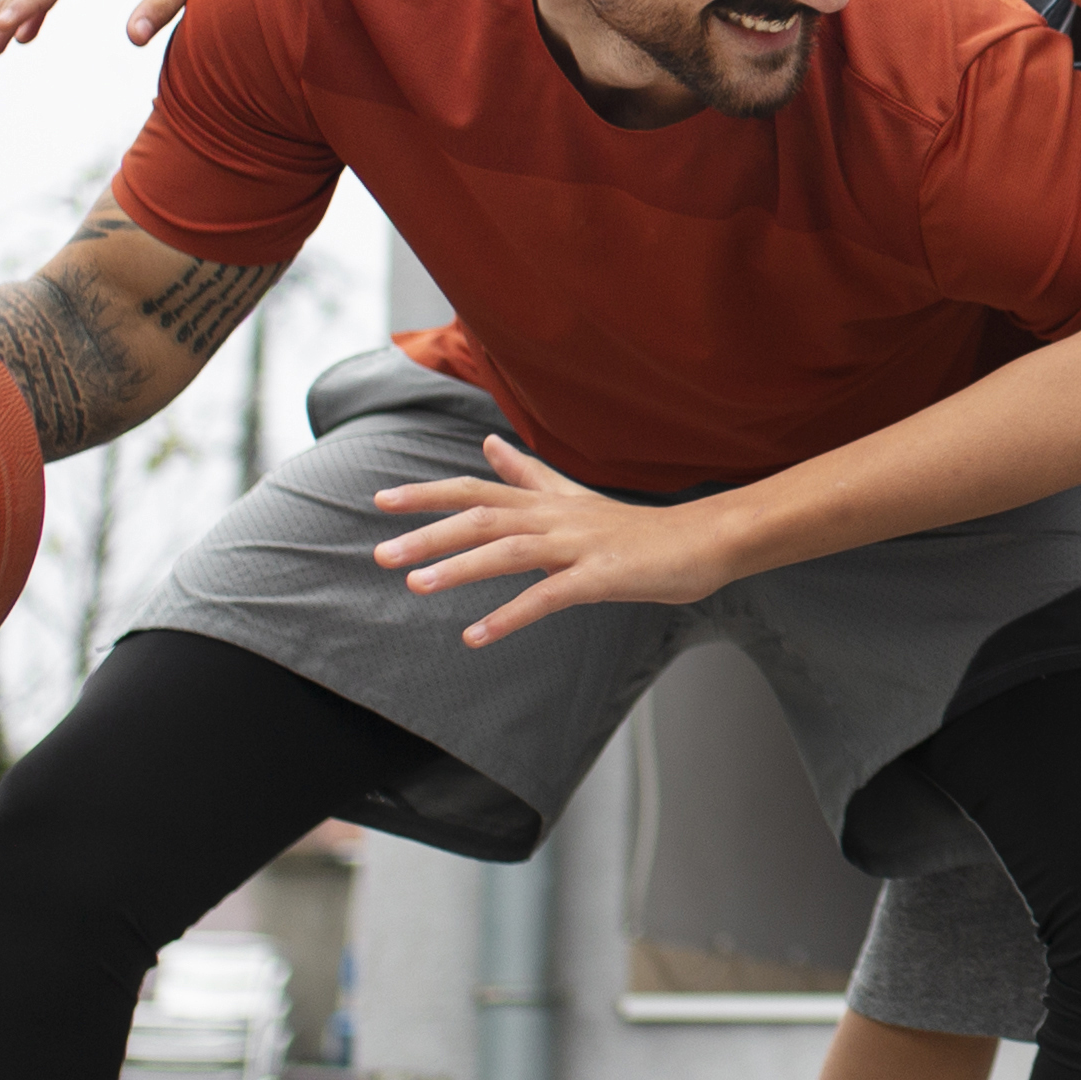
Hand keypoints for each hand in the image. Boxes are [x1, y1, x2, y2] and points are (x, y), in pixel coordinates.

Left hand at [372, 437, 738, 646]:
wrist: (701, 542)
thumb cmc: (635, 528)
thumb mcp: (573, 497)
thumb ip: (528, 475)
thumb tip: (490, 444)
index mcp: (544, 501)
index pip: (475, 491)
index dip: (427, 494)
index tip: (380, 501)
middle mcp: (554, 516)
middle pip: (481, 517)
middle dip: (428, 533)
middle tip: (380, 554)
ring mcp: (579, 544)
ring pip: (509, 550)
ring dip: (459, 568)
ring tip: (415, 587)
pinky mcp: (602, 575)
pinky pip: (548, 596)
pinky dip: (510, 615)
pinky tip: (476, 635)